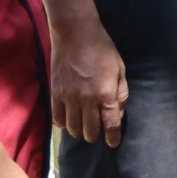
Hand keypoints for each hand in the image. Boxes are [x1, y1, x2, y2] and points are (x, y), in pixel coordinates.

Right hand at [45, 0, 127, 146]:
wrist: (75, 34)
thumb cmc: (102, 49)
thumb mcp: (120, 68)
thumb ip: (121, 92)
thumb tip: (118, 111)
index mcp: (105, 94)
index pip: (110, 125)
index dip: (113, 137)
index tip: (113, 143)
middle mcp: (87, 100)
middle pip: (90, 130)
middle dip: (96, 136)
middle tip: (98, 134)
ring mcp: (69, 98)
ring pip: (73, 128)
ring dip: (80, 132)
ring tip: (84, 128)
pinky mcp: (55, 93)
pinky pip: (57, 118)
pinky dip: (63, 124)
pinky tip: (69, 121)